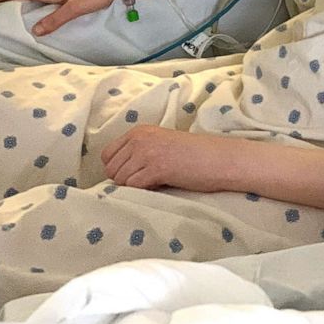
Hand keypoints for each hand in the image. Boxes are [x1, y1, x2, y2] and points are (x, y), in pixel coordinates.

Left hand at [101, 124, 230, 190]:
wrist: (216, 158)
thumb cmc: (191, 155)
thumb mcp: (160, 144)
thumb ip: (138, 152)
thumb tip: (115, 174)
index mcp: (139, 131)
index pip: (107, 155)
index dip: (117, 169)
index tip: (134, 174)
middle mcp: (139, 139)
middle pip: (111, 169)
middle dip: (124, 180)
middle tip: (145, 182)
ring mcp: (147, 152)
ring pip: (120, 179)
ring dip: (133, 187)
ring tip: (154, 183)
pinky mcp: (156, 168)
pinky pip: (133, 186)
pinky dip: (142, 192)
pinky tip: (158, 186)